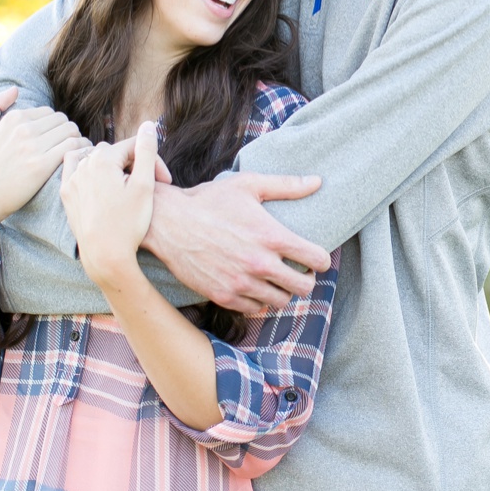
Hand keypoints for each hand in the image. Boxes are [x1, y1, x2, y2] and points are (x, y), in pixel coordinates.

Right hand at [0, 87, 90, 230]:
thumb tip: (14, 89)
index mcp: (12, 119)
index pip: (49, 112)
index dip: (53, 126)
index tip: (53, 139)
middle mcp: (23, 130)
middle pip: (63, 120)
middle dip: (66, 132)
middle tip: (65, 146)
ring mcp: (32, 147)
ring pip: (72, 131)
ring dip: (77, 140)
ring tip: (74, 152)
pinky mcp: (42, 165)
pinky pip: (73, 147)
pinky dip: (81, 150)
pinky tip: (77, 159)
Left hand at [61, 122, 161, 285]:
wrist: (105, 255)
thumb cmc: (129, 222)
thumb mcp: (144, 185)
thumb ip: (146, 151)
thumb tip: (149, 125)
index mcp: (103, 160)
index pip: (134, 146)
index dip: (153, 160)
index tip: (166, 180)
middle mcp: (83, 165)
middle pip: (115, 152)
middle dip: (133, 163)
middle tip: (149, 185)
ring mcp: (71, 179)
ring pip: (95, 159)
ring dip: (112, 166)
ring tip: (126, 185)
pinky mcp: (66, 193)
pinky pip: (75, 169)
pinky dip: (88, 169)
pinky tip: (100, 181)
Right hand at [144, 172, 330, 315]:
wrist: (168, 223)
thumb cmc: (209, 200)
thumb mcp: (249, 185)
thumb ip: (286, 185)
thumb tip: (317, 181)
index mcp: (272, 237)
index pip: (317, 260)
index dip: (322, 260)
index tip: (316, 258)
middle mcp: (260, 264)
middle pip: (304, 287)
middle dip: (307, 279)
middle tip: (300, 271)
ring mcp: (241, 283)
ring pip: (281, 302)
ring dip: (284, 292)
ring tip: (278, 280)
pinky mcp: (223, 296)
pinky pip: (255, 309)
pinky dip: (260, 301)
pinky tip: (256, 287)